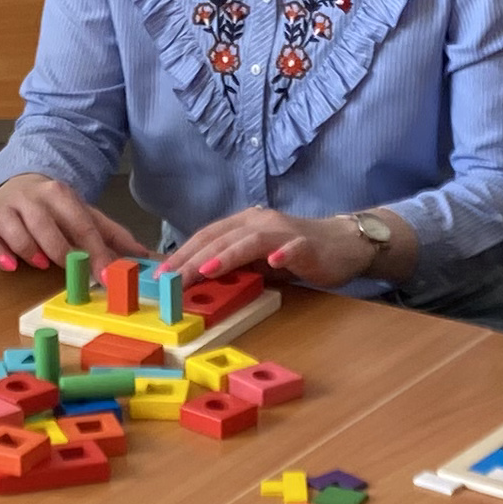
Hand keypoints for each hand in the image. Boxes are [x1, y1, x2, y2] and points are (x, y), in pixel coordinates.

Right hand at [0, 172, 140, 272]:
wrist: (19, 183)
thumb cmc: (56, 208)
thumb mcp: (86, 215)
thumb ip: (112, 235)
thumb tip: (142, 255)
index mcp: (60, 193)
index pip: (80, 224)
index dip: (94, 251)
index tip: (105, 276)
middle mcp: (31, 198)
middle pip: (44, 224)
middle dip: (59, 250)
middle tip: (69, 268)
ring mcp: (6, 209)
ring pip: (14, 230)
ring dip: (29, 250)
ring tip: (42, 264)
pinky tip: (11, 266)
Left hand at [178, 204, 384, 289]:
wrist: (344, 243)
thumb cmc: (294, 253)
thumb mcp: (256, 262)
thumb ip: (231, 266)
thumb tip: (194, 281)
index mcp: (244, 225)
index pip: (207, 237)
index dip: (181, 254)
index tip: (158, 275)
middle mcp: (260, 222)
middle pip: (221, 238)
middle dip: (192, 259)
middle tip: (169, 279)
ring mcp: (284, 232)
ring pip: (250, 241)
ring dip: (226, 256)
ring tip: (204, 271)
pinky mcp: (308, 245)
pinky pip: (293, 248)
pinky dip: (283, 255)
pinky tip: (273, 264)